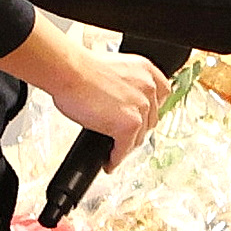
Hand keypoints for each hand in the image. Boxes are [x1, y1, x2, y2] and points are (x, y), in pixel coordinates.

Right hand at [46, 46, 169, 163]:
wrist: (69, 72)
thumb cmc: (79, 69)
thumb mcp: (113, 69)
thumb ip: (125, 84)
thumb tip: (120, 103)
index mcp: (145, 71)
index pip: (161, 95)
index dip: (150, 110)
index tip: (143, 118)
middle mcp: (148, 88)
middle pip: (150, 120)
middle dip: (136, 131)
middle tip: (122, 137)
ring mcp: (141, 107)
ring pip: (138, 137)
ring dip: (125, 146)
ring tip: (113, 151)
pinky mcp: (129, 125)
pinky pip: (124, 149)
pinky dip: (115, 158)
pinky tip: (108, 161)